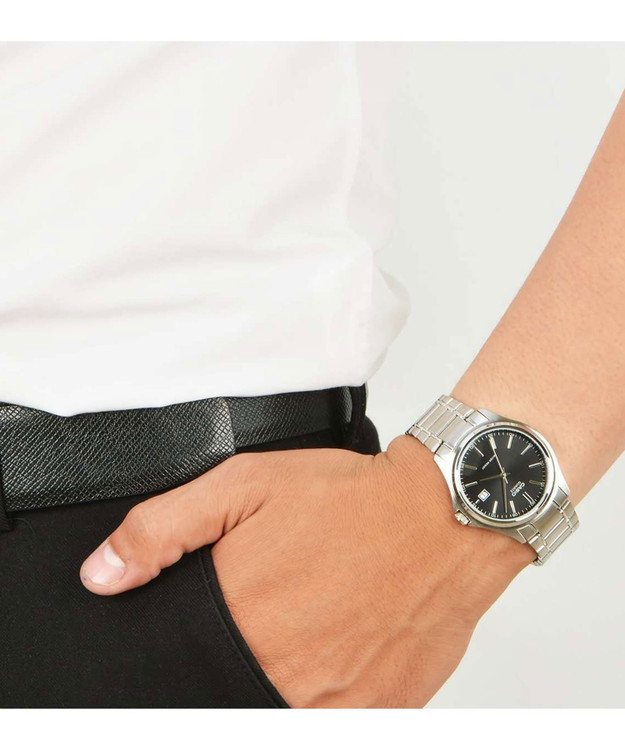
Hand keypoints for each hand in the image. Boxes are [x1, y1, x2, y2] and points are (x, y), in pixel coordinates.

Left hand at [80, 436, 533, 706]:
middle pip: (234, 694)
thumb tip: (103, 575)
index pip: (184, 675)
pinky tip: (339, 653)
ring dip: (283, 683)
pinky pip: (341, 722)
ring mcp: (340, 701)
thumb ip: (163, 529)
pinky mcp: (386, 708)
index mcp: (243, 622)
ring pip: (281, 709)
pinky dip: (329, 697)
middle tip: (273, 622)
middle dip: (242, 664)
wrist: (445, 512)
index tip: (212, 642)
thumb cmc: (351, 498)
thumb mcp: (243, 485)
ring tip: (308, 633)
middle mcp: (287, 673)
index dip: (186, 665)